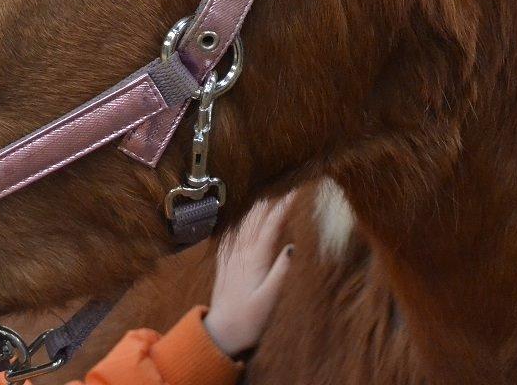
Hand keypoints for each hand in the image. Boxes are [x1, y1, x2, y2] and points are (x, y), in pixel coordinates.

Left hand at [203, 194, 294, 357]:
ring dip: (256, 208)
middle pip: (256, 220)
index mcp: (255, 259)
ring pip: (244, 224)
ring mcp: (231, 257)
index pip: (271, 226)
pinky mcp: (225, 264)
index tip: (294, 190)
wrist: (221, 332)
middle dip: (270, 200)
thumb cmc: (249, 320)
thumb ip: (281, 272)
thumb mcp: (270, 299)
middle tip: (282, 184)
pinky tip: (242, 216)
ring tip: (266, 193)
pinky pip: (233, 235)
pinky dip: (241, 221)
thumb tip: (292, 247)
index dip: (283, 207)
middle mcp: (241, 253)